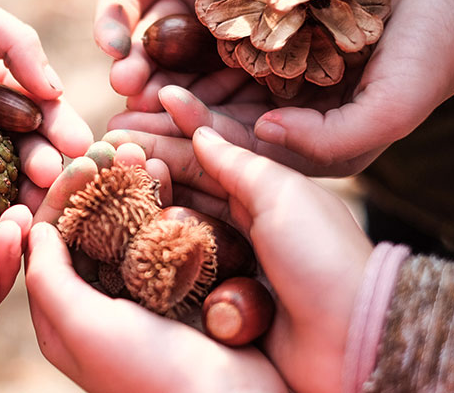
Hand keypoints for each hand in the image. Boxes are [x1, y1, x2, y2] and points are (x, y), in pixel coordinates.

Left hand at [25, 142, 286, 392]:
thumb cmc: (150, 376)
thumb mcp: (84, 329)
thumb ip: (50, 280)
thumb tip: (32, 229)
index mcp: (64, 316)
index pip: (47, 244)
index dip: (56, 199)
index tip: (77, 161)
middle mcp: (97, 304)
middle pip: (86, 230)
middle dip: (95, 186)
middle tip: (112, 147)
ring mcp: (139, 295)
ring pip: (126, 226)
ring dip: (130, 188)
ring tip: (142, 153)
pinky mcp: (177, 288)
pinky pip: (162, 236)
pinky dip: (163, 204)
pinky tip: (168, 175)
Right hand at [95, 0, 391, 97]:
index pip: (125, 7)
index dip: (112, 29)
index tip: (113, 50)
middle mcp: (191, 2)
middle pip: (155, 46)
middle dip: (138, 70)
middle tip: (129, 90)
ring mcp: (230, 24)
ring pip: (195, 65)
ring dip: (175, 88)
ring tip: (165, 106)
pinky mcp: (268, 36)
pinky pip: (244, 67)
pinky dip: (229, 89)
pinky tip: (216, 105)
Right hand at [102, 127, 373, 392]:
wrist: (346, 336)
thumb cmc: (321, 256)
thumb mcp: (284, 194)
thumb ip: (238, 162)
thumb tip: (200, 131)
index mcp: (266, 188)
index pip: (207, 152)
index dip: (170, 131)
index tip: (132, 117)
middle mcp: (243, 218)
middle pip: (186, 181)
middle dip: (147, 158)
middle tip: (107, 142)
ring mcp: (228, 256)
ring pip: (176, 216)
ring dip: (145, 194)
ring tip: (110, 173)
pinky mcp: (214, 291)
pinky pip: (174, 259)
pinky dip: (151, 239)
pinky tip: (124, 221)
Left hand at [109, 0, 453, 175]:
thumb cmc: (433, 55)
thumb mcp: (390, 106)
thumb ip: (332, 138)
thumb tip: (264, 137)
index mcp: (309, 151)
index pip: (236, 160)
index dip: (184, 153)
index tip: (135, 147)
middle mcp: (289, 127)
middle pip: (214, 134)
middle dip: (163, 132)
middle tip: (110, 130)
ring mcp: (282, 91)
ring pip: (213, 98)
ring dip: (167, 98)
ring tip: (121, 94)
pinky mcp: (280, 56)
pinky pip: (227, 61)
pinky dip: (192, 61)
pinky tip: (154, 57)